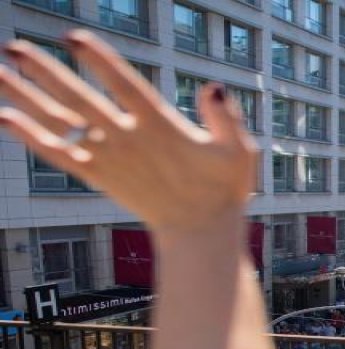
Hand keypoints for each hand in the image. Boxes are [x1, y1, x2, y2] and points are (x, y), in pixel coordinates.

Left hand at [0, 30, 256, 234]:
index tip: (73, 37)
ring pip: (61, 123)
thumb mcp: (239, 151)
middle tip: (13, 47)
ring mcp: (110, 159)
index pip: (125, 87)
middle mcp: (129, 140)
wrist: (200, 231)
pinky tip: (6, 116)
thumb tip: (213, 89)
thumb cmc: (223, 187)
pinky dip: (30, 136)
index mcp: (162, 128)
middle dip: (44, 72)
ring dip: (25, 96)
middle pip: (79, 100)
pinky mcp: (99, 176)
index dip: (100, 61)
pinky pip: (58, 154)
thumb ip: (227, 119)